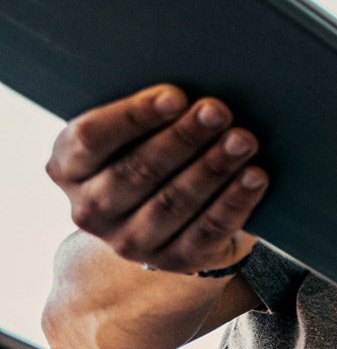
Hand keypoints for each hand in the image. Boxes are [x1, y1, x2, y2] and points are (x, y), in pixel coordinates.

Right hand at [46, 84, 267, 273]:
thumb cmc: (152, 150)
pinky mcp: (174, 259)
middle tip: (219, 110)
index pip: (92, 139)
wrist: (165, 219)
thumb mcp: (135, 132)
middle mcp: (91, 209)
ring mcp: (130, 241)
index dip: (134, 116)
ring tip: (243, 140)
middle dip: (183, 137)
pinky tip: (255, 177)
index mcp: (69, 166)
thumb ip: (152, 111)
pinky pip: (207, 230)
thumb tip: (191, 89)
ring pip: (173, 202)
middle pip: (138, 170)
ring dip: (212, 168)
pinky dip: (234, 202)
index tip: (176, 95)